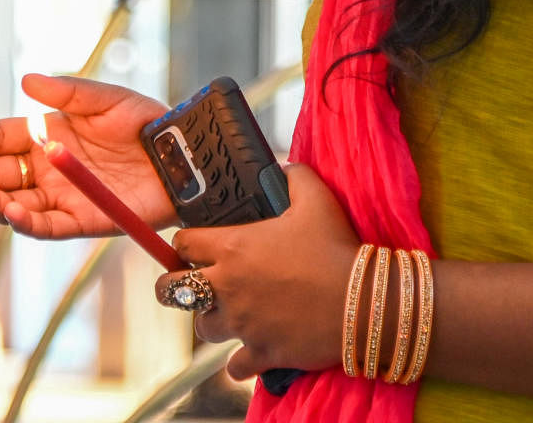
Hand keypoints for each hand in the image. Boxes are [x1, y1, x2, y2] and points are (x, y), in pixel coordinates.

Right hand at [0, 73, 176, 237]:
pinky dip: (25, 221)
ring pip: (13, 203)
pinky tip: (13, 211)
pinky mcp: (80, 219)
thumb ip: (68, 92)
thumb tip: (27, 79)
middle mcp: (48, 168)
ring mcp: (62, 195)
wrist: (180, 153)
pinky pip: (45, 226)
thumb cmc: (145, 121)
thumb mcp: (106, 98)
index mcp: (49, 135)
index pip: (2, 137)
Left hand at [155, 164, 357, 379]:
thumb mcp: (316, 198)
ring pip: (203, 328)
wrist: (360, 301)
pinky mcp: (260, 353)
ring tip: (230, 311)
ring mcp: (241, 324)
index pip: (183, 243)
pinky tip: (252, 347)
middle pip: (172, 291)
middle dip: (174, 284)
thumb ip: (294, 175)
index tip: (192, 243)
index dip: (184, 241)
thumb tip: (284, 167)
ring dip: (212, 318)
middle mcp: (228, 287)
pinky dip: (240, 359)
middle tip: (188, 281)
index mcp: (234, 248)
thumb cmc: (335, 247)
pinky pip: (235, 365)